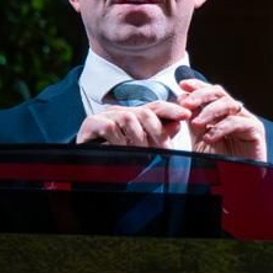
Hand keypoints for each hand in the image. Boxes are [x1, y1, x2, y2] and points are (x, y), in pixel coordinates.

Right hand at [75, 98, 190, 147]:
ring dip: (137, 140)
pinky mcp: (90, 123)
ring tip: (139, 155)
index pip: (155, 107)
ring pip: (129, 119)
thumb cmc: (115, 156)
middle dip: (157, 132)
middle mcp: (120, 112)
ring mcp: (105, 116)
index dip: (171, 109)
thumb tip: (177, 125)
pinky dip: (118, 141)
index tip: (186, 115)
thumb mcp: (140, 148)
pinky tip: (119, 151)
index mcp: (134, 116)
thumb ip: (158, 135)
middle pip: (145, 112)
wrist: (85, 165)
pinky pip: (110, 128)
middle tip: (163, 150)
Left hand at [178, 77, 266, 161]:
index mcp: (222, 114)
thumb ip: (193, 120)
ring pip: (228, 104)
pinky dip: (220, 128)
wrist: (234, 185)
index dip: (197, 86)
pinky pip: (237, 122)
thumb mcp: (199, 139)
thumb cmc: (218, 164)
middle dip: (200, 95)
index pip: (210, 93)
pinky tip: (209, 137)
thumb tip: (182, 98)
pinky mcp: (256, 130)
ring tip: (196, 125)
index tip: (182, 84)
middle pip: (219, 93)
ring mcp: (247, 120)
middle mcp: (235, 113)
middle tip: (186, 103)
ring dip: (209, 112)